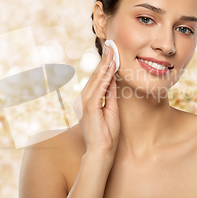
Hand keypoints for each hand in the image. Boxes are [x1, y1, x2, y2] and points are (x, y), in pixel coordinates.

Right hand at [75, 43, 119, 157]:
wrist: (101, 152)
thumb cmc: (107, 135)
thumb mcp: (111, 110)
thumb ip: (110, 94)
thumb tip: (113, 79)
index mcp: (88, 100)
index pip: (97, 79)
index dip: (105, 65)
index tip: (111, 52)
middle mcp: (83, 100)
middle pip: (96, 76)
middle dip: (104, 60)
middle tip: (111, 45)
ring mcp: (85, 103)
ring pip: (97, 79)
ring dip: (105, 64)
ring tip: (112, 51)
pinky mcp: (89, 108)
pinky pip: (99, 88)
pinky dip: (106, 77)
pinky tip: (111, 67)